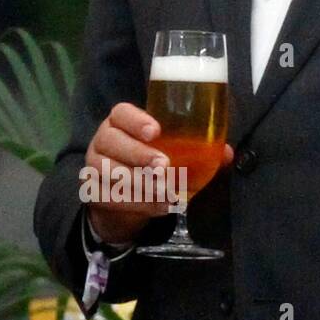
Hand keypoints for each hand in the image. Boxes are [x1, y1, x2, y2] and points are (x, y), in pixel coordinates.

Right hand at [84, 101, 233, 242]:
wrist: (123, 200)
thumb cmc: (150, 167)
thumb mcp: (173, 154)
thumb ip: (197, 150)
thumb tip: (226, 152)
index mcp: (121, 124)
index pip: (121, 113)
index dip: (135, 120)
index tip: (155, 131)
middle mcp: (103, 140)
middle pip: (111, 141)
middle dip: (139, 154)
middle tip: (164, 166)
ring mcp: (94, 166)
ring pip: (110, 171)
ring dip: (140, 183)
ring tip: (166, 193)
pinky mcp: (93, 191)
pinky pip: (110, 197)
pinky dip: (137, 203)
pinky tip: (159, 206)